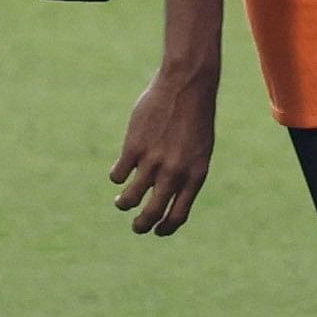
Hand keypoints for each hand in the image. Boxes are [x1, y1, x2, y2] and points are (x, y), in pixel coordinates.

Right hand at [109, 67, 219, 235]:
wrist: (185, 86)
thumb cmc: (195, 118)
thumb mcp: (199, 150)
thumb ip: (185, 174)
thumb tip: (166, 198)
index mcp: (194, 176)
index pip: (177, 216)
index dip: (165, 228)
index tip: (157, 230)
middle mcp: (173, 174)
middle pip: (151, 213)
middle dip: (141, 225)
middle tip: (136, 227)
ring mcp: (152, 162)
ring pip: (129, 198)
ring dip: (123, 204)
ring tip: (121, 202)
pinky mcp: (133, 148)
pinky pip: (118, 175)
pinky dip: (117, 177)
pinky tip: (119, 171)